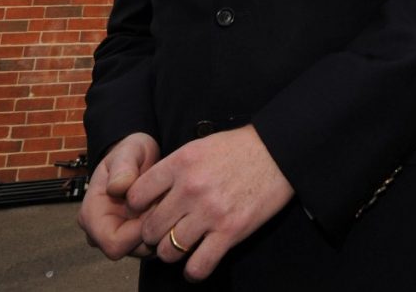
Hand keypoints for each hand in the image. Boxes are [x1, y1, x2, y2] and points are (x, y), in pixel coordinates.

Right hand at [77, 132, 160, 259]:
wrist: (139, 155)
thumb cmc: (130, 153)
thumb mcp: (128, 152)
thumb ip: (123, 168)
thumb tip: (117, 188)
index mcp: (92, 214)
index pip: (113, 243)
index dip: (138, 232)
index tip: (156, 208)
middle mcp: (102, 230)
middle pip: (130, 250)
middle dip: (152, 231)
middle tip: (165, 204)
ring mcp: (119, 234)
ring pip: (143, 249)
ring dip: (159, 230)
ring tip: (166, 203)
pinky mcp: (134, 235)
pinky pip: (152, 243)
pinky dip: (163, 229)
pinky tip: (169, 208)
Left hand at [127, 125, 294, 281]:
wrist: (280, 151)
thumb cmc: (241, 148)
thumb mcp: (201, 146)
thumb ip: (174, 168)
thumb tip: (151, 193)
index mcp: (181, 163)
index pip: (136, 196)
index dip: (138, 208)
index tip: (147, 211)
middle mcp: (191, 188)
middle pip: (150, 228)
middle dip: (154, 234)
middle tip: (165, 231)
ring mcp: (210, 212)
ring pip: (169, 251)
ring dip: (172, 252)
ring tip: (182, 245)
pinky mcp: (231, 231)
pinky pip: (198, 266)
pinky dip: (194, 270)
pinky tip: (197, 261)